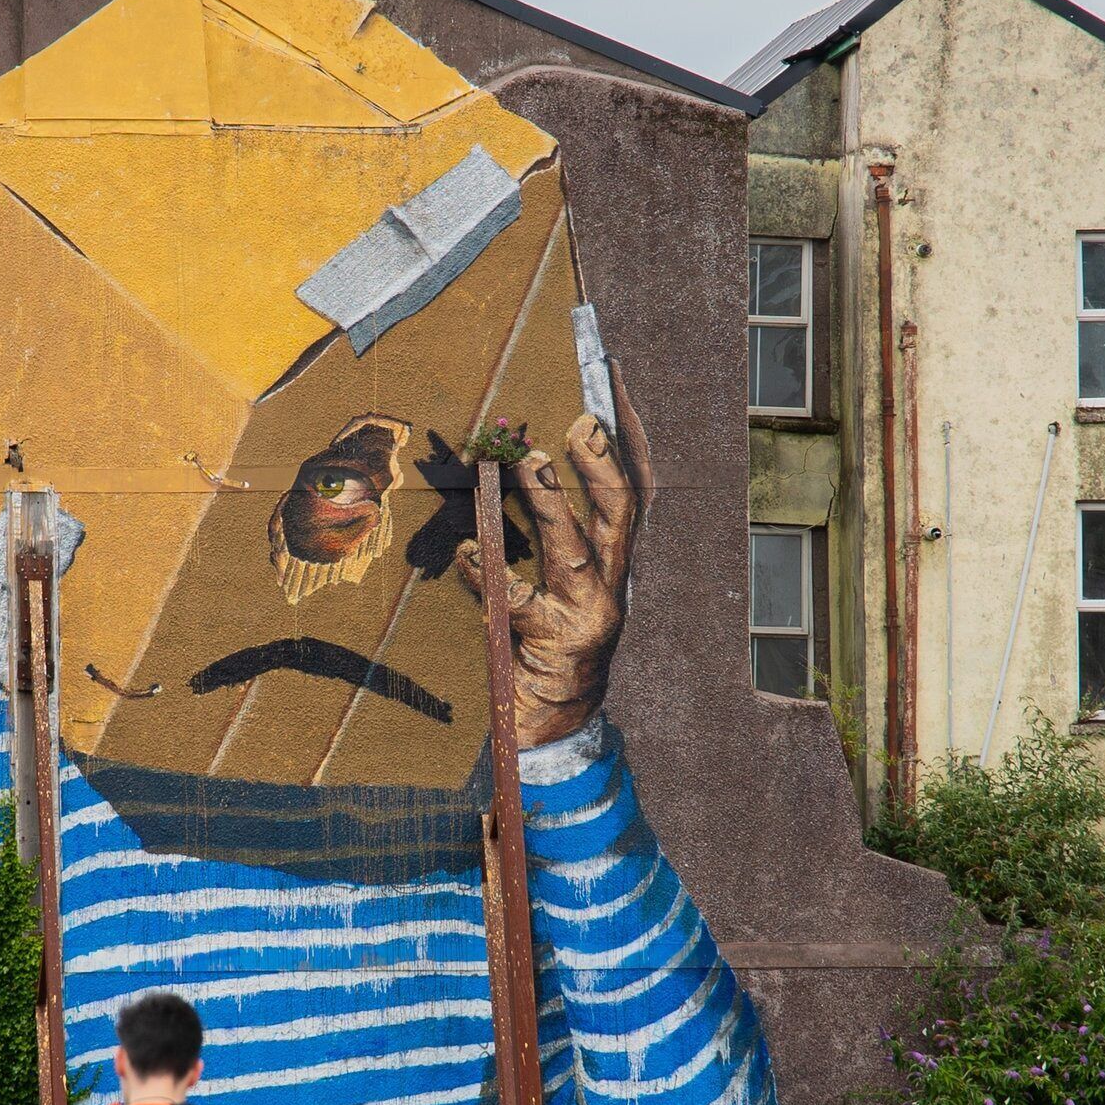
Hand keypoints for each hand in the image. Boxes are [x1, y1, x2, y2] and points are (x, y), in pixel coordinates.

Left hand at [450, 360, 648, 748]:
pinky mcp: (552, 644)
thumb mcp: (557, 578)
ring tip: (523, 465)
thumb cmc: (548, 638)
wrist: (553, 720)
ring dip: (550, 504)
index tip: (612, 384)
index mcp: (616, 557)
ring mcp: (587, 615)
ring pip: (575, 551)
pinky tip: (468, 551)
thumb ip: (548, 528)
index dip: (629, 436)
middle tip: (577, 425)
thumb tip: (518, 457)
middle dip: (601, 466)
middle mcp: (613, 582)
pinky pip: (516, 601)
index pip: (636, 486)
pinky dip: (489, 572)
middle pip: (623, 513)